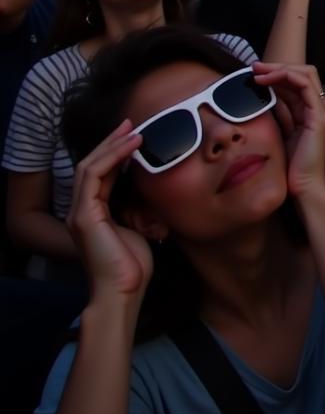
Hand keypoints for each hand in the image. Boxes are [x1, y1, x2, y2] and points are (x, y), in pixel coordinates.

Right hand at [67, 120, 153, 300]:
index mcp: (93, 213)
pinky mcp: (84, 215)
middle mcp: (82, 210)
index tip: (134, 135)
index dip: (114, 152)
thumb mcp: (139, 226)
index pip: (99, 173)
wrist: (123, 291)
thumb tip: (154, 188)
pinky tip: (132, 146)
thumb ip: (137, 207)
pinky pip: (94, 176)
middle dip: (110, 141)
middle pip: (90, 164)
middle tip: (130, 122)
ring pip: (90, 166)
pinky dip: (112, 157)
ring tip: (133, 130)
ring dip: (112, 145)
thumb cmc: (133, 265)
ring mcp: (80, 212)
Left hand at [251, 63, 324, 201]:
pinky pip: (305, 85)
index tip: (256, 75)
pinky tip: (266, 81)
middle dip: (278, 66)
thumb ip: (279, 118)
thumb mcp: (282, 136)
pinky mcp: (320, 118)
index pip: (299, 82)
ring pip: (306, 74)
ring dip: (279, 68)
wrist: (306, 192)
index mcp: (314, 113)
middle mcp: (322, 109)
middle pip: (305, 73)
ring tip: (257, 71)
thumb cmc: (292, 170)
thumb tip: (261, 101)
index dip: (278, 73)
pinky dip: (285, 77)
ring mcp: (324, 112)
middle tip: (254, 67)